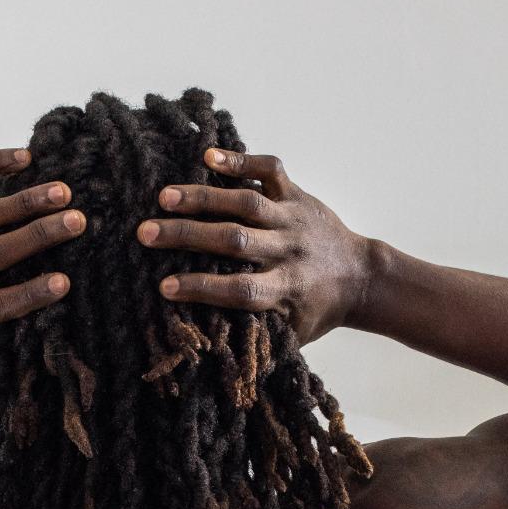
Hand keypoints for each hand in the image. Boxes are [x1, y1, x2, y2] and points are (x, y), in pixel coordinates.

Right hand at [136, 147, 370, 345]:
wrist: (362, 276)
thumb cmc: (317, 310)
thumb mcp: (293, 332)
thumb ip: (258, 336)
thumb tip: (209, 351)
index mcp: (286, 289)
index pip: (240, 288)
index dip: (203, 288)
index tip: (165, 288)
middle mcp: (288, 251)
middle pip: (234, 240)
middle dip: (187, 235)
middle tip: (145, 233)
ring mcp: (292, 219)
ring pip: (245, 202)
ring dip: (203, 198)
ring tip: (163, 197)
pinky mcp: (297, 195)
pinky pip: (270, 171)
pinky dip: (240, 161)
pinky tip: (207, 157)